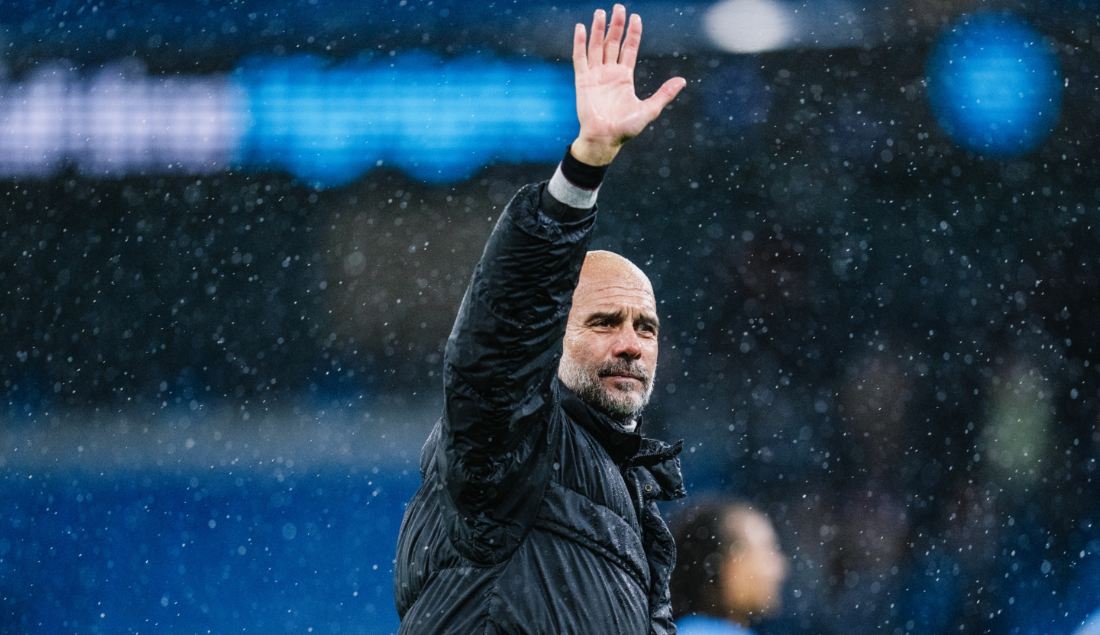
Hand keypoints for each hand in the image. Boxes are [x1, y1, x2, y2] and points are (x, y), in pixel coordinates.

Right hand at [570, 4, 686, 165]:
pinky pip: (580, 58)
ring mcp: (595, 75)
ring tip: (601, 12)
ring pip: (597, 46)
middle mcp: (610, 73)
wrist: (605, 140)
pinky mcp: (583, 81)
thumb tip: (682, 81)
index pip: (629, 49)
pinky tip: (581, 28)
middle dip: (616, 25)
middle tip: (618, 7)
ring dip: (599, 29)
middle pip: (613, 43)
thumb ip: (664, 94)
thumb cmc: (626, 129)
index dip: (632, 33)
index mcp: (624, 77)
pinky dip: (580, 43)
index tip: (635, 18)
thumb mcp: (649, 109)